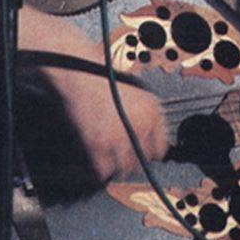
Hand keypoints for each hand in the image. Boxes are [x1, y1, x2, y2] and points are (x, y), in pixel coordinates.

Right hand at [49, 61, 167, 181]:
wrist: (79, 69)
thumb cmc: (104, 77)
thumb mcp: (136, 90)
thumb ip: (146, 115)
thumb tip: (148, 142)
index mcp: (153, 110)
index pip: (160, 149)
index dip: (148, 150)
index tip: (140, 151)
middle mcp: (141, 125)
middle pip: (142, 161)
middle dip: (131, 157)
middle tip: (119, 150)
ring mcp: (120, 137)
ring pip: (124, 168)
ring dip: (115, 164)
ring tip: (107, 152)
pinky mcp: (98, 145)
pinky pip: (104, 170)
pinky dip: (99, 167)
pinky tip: (96, 155)